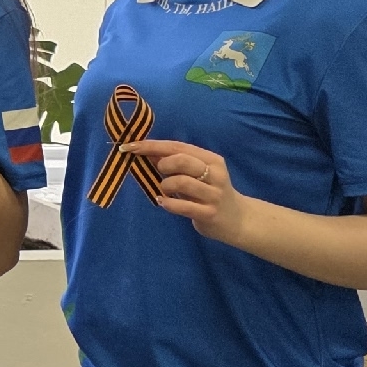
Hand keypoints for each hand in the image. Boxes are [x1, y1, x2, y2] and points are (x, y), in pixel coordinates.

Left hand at [122, 138, 256, 245]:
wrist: (237, 220)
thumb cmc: (210, 193)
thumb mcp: (197, 174)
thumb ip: (175, 163)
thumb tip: (145, 151)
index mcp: (211, 159)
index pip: (178, 147)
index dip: (152, 145)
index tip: (129, 146)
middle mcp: (215, 174)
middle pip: (181, 160)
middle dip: (162, 165)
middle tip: (160, 173)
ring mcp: (213, 194)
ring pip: (181, 182)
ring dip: (165, 185)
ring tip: (165, 190)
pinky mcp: (209, 213)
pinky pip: (181, 206)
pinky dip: (167, 203)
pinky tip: (163, 202)